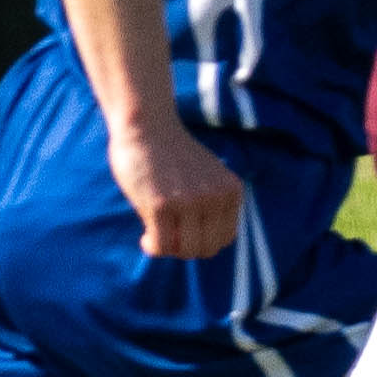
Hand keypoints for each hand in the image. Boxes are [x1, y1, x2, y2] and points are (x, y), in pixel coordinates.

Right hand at [104, 100, 246, 260]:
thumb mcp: (208, 178)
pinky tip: (146, 238)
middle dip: (186, 249)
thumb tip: (204, 247)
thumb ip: (214, 204)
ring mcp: (189, 201)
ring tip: (156, 237)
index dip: (203, 242)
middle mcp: (215, 197)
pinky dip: (153, 247)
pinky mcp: (160, 205)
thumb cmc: (172, 155)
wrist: (147, 126)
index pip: (225, 238)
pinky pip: (162, 245)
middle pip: (207, 248)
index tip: (184, 233)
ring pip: (187, 250)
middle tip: (168, 236)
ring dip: (170, 250)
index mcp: (231, 191)